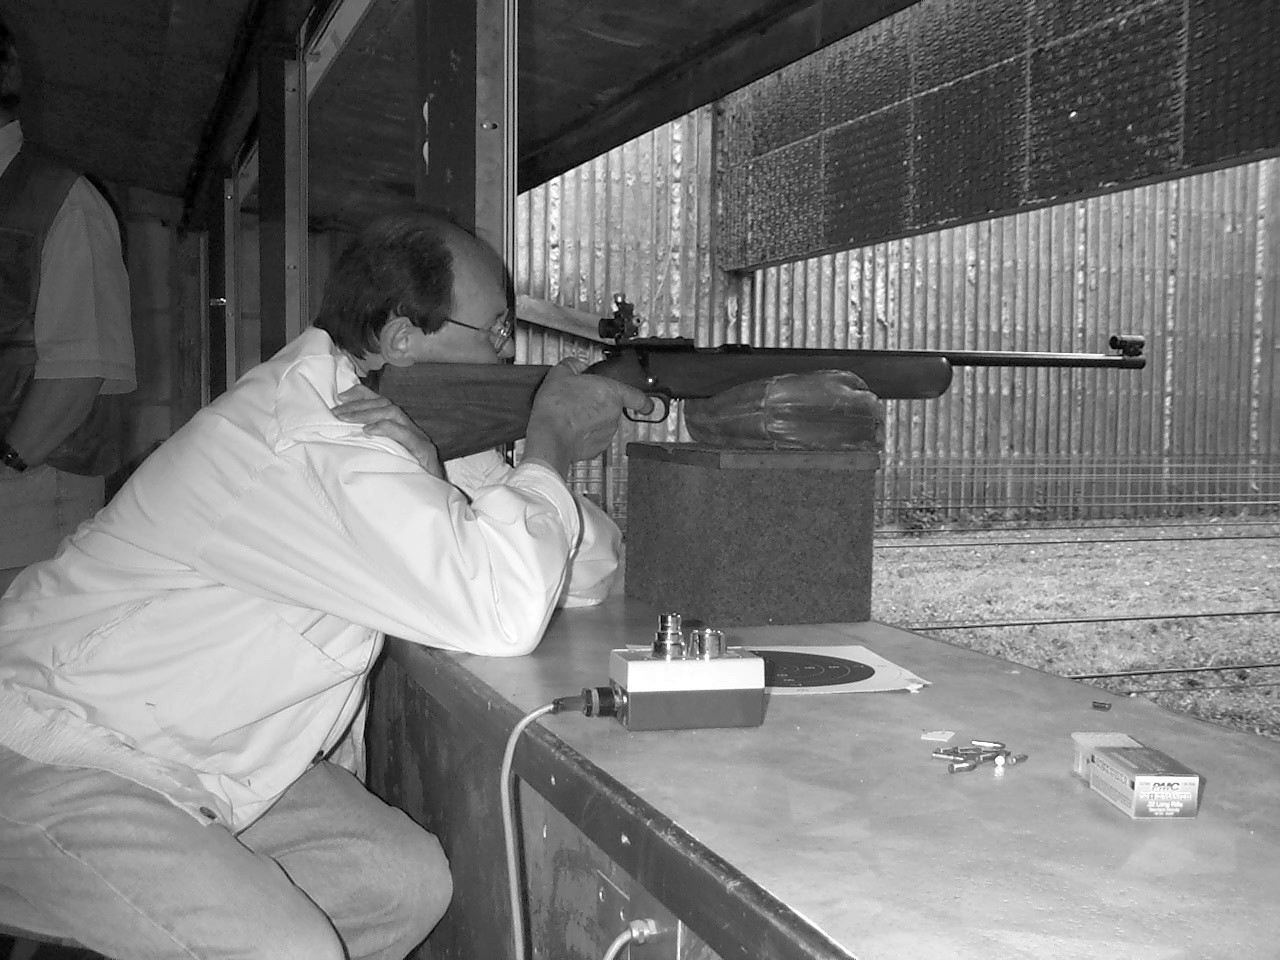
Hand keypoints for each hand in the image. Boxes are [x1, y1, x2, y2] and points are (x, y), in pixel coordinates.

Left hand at [333, 384, 442, 477]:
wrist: (429, 502)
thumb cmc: (404, 483)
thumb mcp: (381, 460)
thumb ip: (369, 446)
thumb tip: (342, 436)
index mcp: (402, 429)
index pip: (382, 402)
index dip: (361, 395)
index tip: (339, 398)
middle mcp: (411, 430)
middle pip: (386, 405)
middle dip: (358, 406)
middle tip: (336, 414)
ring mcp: (420, 439)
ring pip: (394, 414)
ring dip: (367, 414)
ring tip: (346, 420)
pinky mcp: (425, 451)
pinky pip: (406, 435)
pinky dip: (386, 428)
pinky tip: (368, 430)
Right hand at [523, 357, 652, 475]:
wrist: (549, 436)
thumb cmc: (557, 407)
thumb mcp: (560, 374)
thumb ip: (573, 366)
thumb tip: (576, 366)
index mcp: (611, 393)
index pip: (637, 397)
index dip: (643, 401)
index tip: (647, 405)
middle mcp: (614, 415)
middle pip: (612, 408)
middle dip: (598, 406)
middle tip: (579, 402)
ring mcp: (607, 433)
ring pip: (602, 425)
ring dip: (591, 421)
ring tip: (570, 416)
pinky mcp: (596, 449)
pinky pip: (593, 439)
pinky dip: (584, 435)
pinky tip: (569, 429)